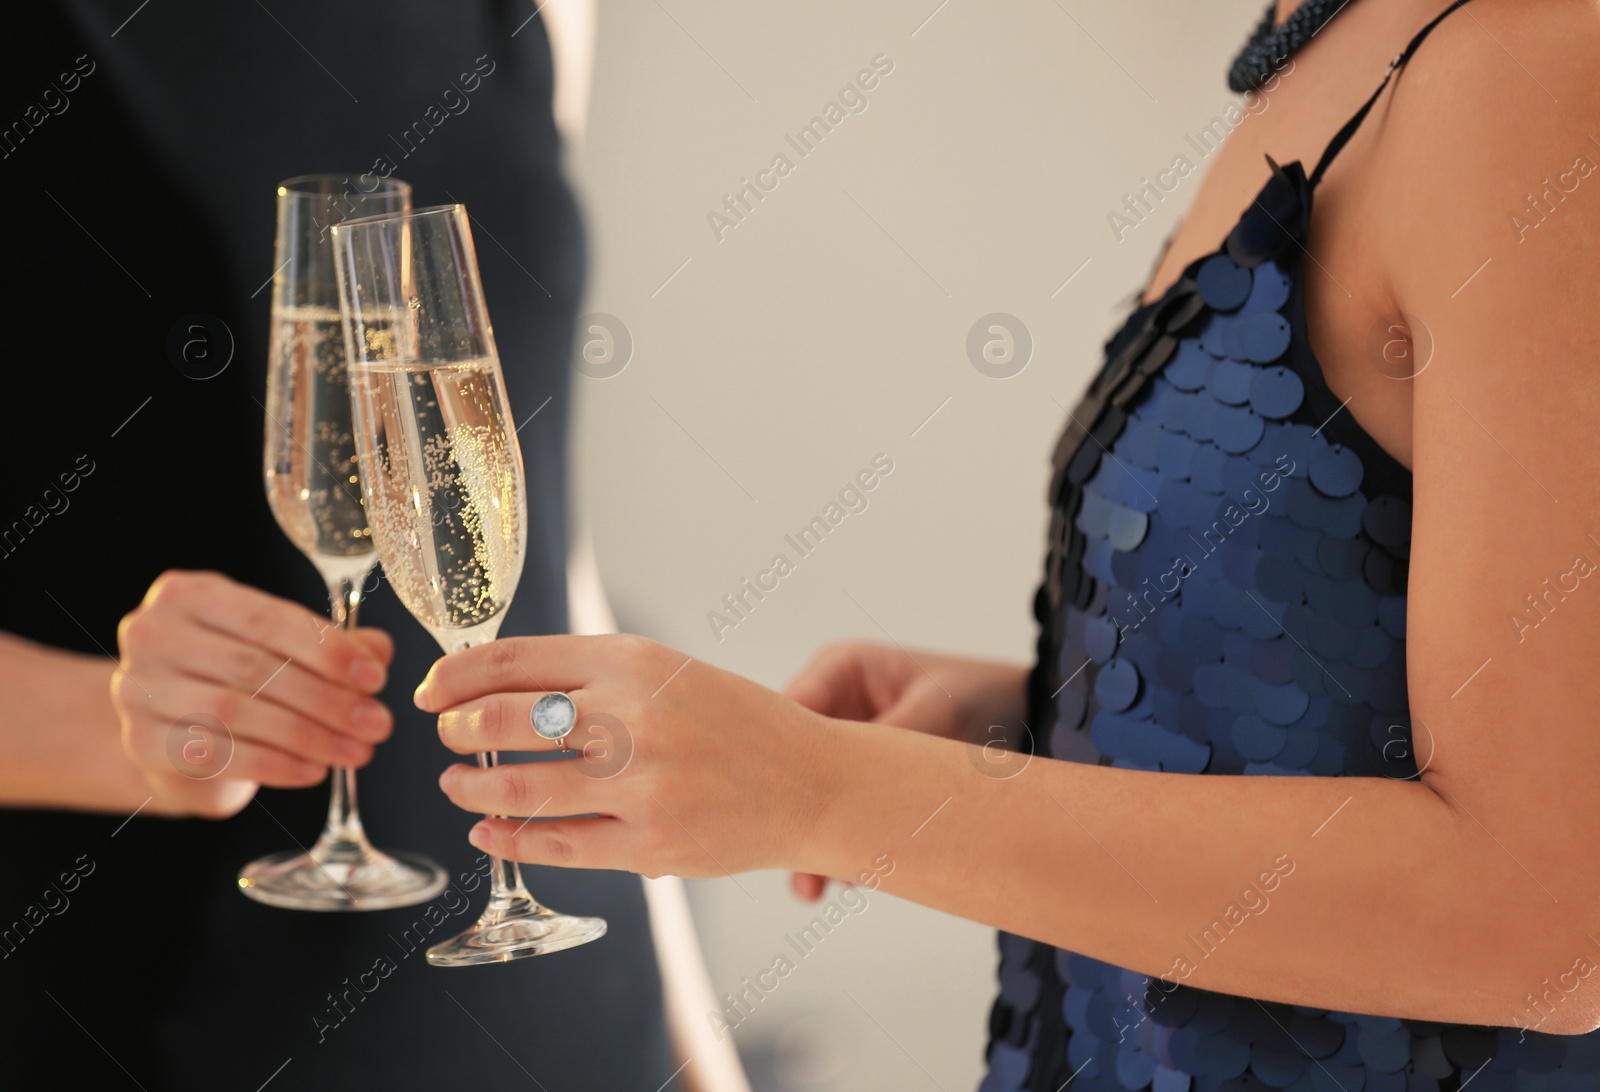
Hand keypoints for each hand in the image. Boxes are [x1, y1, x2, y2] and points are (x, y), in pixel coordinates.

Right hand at [113, 570, 394, 817]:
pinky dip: (274, 764)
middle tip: (377, 724)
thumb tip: (380, 651)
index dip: (328, 649)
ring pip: (236, 711)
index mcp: (190, 595)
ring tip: (357, 751)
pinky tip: (314, 770)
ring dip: (308, 735)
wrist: (171, 730)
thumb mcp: (279, 649)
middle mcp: (153, 634)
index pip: (268, 618)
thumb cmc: (233, 678)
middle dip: (328, 699)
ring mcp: (138, 688)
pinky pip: (217, 754)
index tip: (376, 679)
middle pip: (255, 667)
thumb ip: (329, 645)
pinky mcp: (141, 741)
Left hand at [421, 634, 828, 877]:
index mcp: (633, 660)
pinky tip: (489, 835)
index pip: (514, 659)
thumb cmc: (736, 724)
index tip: (433, 690)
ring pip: (520, 787)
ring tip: (457, 786)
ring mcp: (640, 784)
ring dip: (472, 788)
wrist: (811, 782)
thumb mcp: (668, 672)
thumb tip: (500, 688)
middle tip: (447, 736)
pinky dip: (510, 840)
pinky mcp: (648, 845)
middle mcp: (634, 716)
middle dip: (458, 729)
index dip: (456, 676)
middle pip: (504, 720)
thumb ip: (593, 675)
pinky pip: (557, 844)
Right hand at [781, 641, 1026, 898]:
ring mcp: (844, 746)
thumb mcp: (936, 713)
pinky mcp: (861, 782)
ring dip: (818, 839)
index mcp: (839, 671)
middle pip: (793, 766)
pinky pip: (841, 815)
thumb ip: (887, 754)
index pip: (786, 717)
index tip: (784, 813)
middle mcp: (832, 706)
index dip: (777, 766)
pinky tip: (850, 874)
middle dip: (794, 818)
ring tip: (815, 887)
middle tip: (798, 873)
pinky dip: (844, 843)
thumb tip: (850, 802)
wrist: (1026, 716)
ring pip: (814, 797)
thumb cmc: (982, 696)